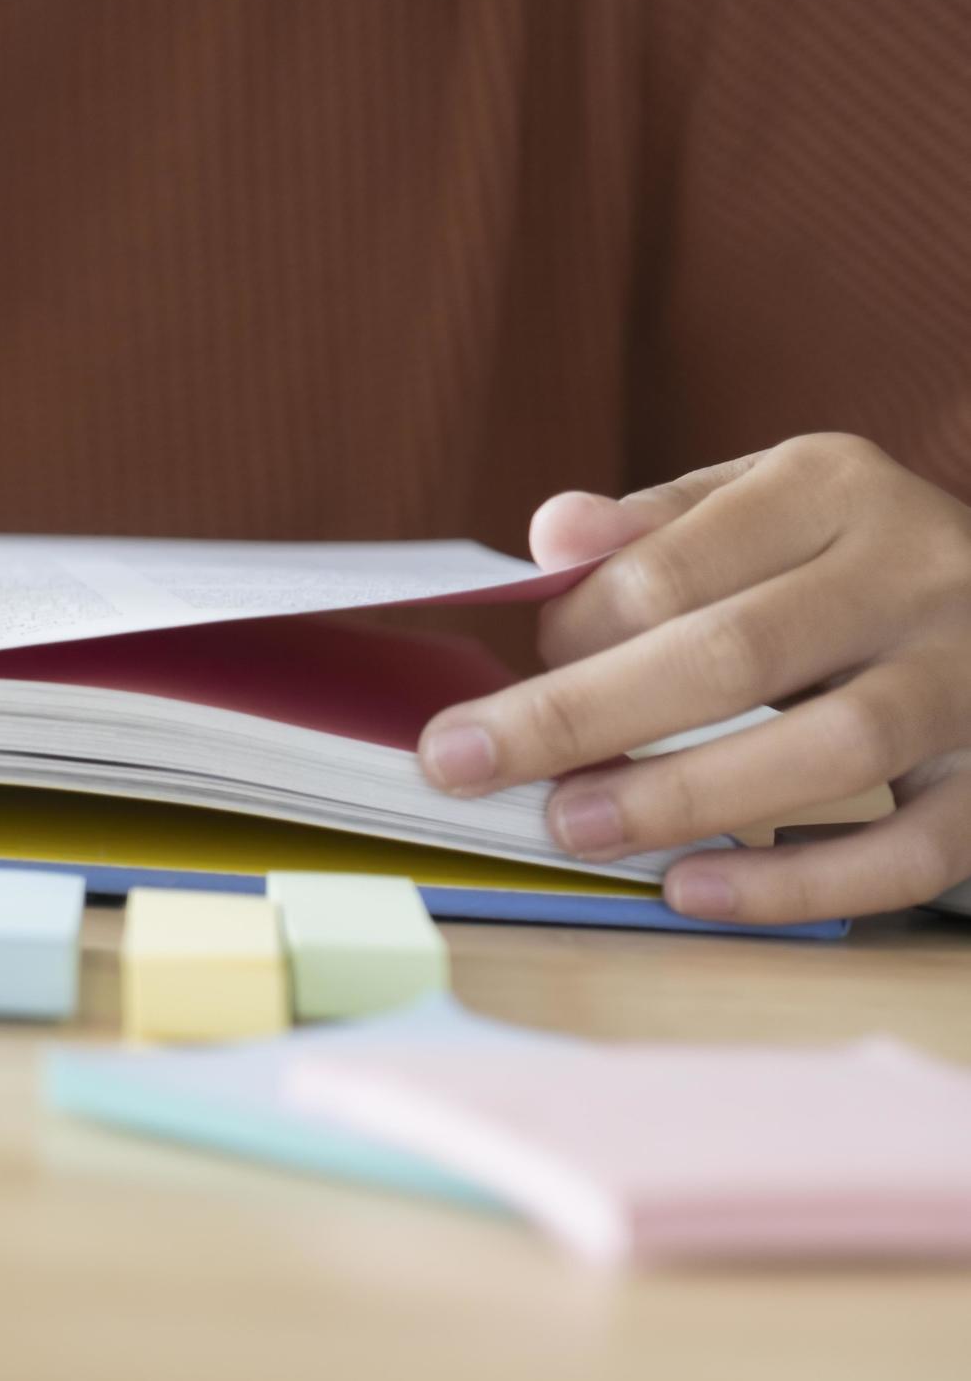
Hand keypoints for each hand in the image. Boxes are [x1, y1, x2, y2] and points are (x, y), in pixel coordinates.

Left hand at [416, 435, 970, 923]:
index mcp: (833, 488)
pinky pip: (913, 847)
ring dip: (685, 798)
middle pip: (734, 655)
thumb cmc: (843, 567)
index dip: (573, 635)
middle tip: (463, 767)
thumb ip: (652, 531)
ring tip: (571, 829)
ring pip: (835, 749)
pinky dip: (799, 883)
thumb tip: (553, 535)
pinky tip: (694, 891)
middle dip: (581, 719)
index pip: (671, 566)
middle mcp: (917, 572)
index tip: (507, 682)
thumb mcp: (755, 510)